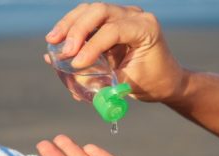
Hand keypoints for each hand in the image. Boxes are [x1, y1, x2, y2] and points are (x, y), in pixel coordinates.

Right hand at [45, 3, 184, 101]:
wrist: (166, 80)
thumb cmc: (153, 83)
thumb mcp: (130, 83)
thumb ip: (102, 79)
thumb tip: (69, 74)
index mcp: (146, 28)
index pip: (113, 30)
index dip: (91, 46)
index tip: (76, 64)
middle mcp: (135, 16)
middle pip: (98, 11)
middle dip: (76, 29)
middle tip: (62, 49)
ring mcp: (124, 16)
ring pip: (90, 11)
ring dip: (69, 24)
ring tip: (52, 41)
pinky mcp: (113, 22)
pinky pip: (89, 19)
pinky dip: (73, 28)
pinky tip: (60, 39)